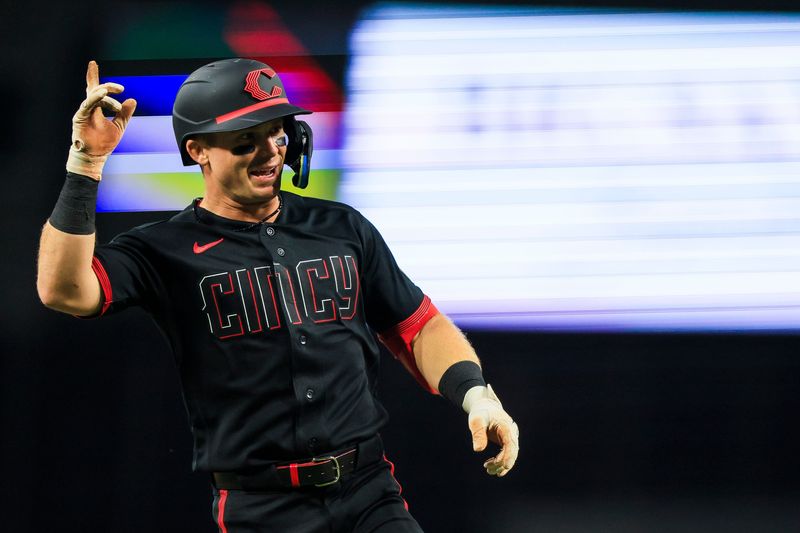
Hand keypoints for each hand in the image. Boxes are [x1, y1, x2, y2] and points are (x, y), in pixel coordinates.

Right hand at [66, 60, 136, 180]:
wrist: (95, 156)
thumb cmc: (104, 143)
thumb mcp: (119, 126)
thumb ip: (125, 113)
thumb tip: (133, 100)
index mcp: (96, 108)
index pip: (95, 89)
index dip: (93, 75)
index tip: (93, 63)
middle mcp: (89, 107)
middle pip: (95, 89)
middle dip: (107, 86)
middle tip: (121, 89)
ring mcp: (83, 112)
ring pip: (93, 97)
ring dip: (104, 95)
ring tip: (116, 95)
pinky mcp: (79, 118)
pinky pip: (87, 105)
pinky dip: (95, 98)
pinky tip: (101, 94)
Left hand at [465, 384, 519, 476]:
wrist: (484, 406)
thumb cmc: (480, 412)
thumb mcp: (476, 420)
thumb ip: (478, 433)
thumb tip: (478, 450)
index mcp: (506, 427)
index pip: (511, 445)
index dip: (507, 457)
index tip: (500, 467)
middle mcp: (511, 432)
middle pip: (512, 452)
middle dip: (502, 463)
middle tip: (488, 470)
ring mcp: (510, 437)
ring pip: (511, 454)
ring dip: (501, 464)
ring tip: (488, 470)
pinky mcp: (507, 440)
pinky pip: (507, 453)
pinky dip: (501, 460)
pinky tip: (492, 465)